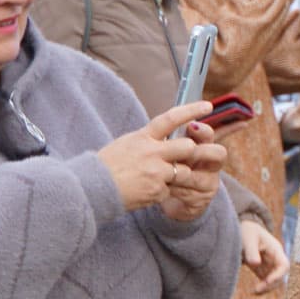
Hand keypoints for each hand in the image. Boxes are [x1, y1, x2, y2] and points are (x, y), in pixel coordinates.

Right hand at [97, 103, 217, 211]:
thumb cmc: (107, 166)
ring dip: (176, 177)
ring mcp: (156, 172)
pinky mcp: (158, 190)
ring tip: (155, 179)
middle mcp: (152, 152)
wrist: (92, 189)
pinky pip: (170, 191)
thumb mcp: (126, 144)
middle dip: (190, 152)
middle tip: (184, 156)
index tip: (207, 106)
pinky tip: (145, 192)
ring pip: (184, 171)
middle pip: (187, 147)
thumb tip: (165, 136)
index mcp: (143, 137)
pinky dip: (161, 192)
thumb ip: (147, 140)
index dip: (191, 110)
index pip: (171, 119)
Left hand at [155, 127, 226, 222]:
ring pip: (199, 176)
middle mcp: (211, 163)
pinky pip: (188, 193)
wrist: (164, 196)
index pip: (210, 134)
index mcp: (202, 145)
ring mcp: (209, 182)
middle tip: (185, 152)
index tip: (191, 126)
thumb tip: (176, 116)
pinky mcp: (202, 199)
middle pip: (219, 153)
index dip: (203, 129)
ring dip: (181, 174)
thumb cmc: (166, 166)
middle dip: (201, 152)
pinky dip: (173, 189)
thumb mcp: (168, 148)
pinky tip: (163, 187)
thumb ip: (172, 134)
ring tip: (166, 172)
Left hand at [238, 217, 288, 292]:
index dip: (278, 275)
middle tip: (257, 290)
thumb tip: (255, 264)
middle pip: (280, 275)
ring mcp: (269, 264)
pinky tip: (253, 292)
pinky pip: (265, 281)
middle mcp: (275, 258)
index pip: (284, 265)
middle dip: (271, 284)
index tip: (267, 281)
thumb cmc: (247, 231)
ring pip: (274, 280)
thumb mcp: (248, 238)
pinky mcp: (261, 269)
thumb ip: (251, 251)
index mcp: (275, 249)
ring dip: (267, 288)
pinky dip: (262, 287)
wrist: (242, 229)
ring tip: (255, 292)